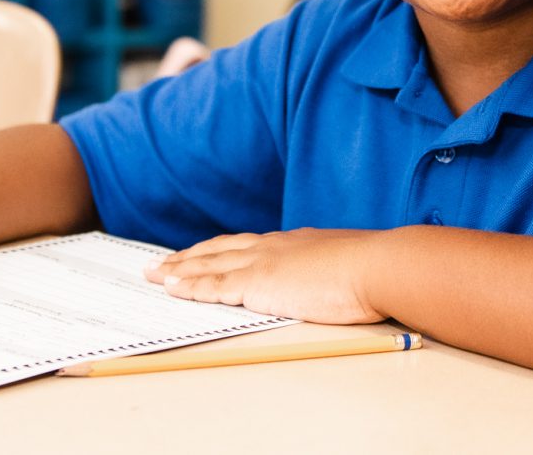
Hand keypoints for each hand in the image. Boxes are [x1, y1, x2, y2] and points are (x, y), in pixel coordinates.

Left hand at [144, 229, 386, 323]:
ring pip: (207, 265)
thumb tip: (339, 282)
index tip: (203, 254)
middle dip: (188, 257)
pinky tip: (170, 287)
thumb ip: (332, 272)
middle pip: (218, 250)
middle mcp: (271, 247)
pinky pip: (211, 286)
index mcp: (293, 244)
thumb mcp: (348, 267)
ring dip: (177, 269)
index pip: (247, 246)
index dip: (220, 251)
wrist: (377, 267)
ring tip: (154, 273)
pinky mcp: (256, 283)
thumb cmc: (374, 272)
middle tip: (162, 262)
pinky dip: (188, 286)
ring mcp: (262, 263)